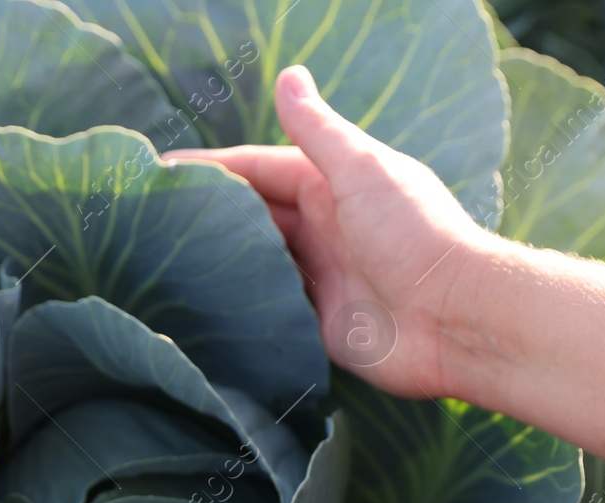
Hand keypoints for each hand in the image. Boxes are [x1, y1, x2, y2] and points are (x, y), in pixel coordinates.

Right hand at [167, 64, 497, 400]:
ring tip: (164, 262)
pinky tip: (205, 305)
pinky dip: (243, 304)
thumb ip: (319, 130)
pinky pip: (271, 310)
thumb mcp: (361, 170)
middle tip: (151, 220)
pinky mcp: (320, 324)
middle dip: (210, 215)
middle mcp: (324, 228)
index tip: (160, 174)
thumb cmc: (415, 235)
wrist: (453, 319)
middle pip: (254, 215)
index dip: (212, 170)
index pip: (258, 169)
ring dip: (223, 260)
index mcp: (332, 185)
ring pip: (258, 262)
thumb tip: (288, 76)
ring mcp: (321, 276)